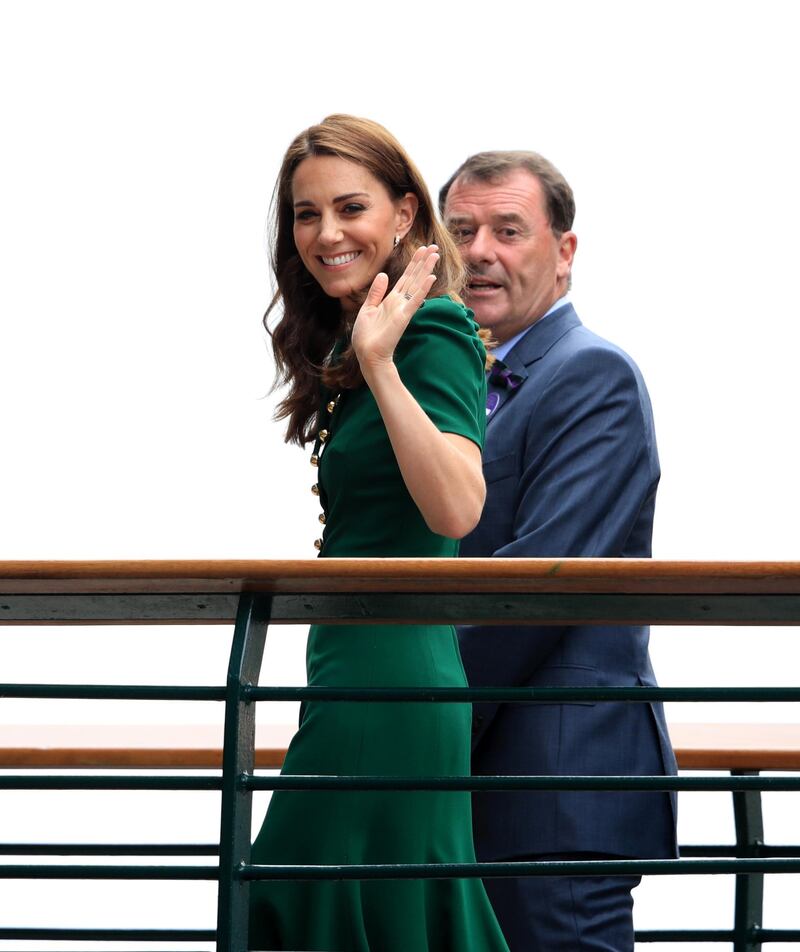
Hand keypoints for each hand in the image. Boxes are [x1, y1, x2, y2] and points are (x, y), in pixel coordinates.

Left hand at [351, 245, 438, 377]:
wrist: (367, 354)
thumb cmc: (366, 336)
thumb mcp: (367, 309)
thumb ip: (376, 292)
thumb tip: (383, 275)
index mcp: (391, 299)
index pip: (406, 277)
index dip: (414, 263)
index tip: (422, 249)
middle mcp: (400, 302)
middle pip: (414, 277)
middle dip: (423, 261)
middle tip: (434, 246)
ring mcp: (403, 309)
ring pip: (417, 285)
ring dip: (426, 269)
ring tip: (435, 255)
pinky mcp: (403, 317)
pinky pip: (414, 300)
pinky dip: (423, 289)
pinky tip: (431, 278)